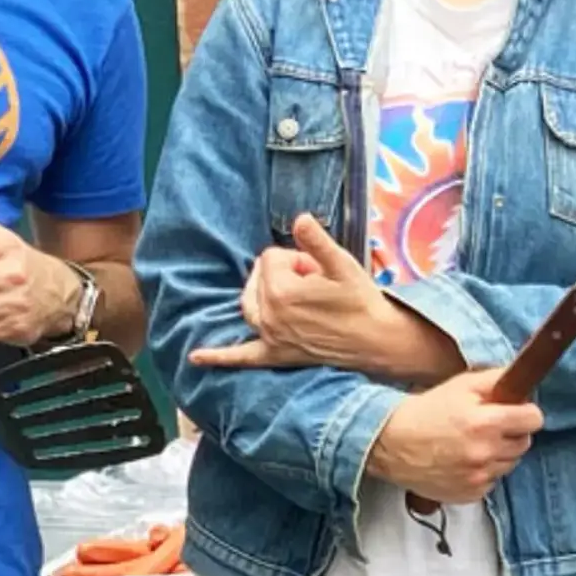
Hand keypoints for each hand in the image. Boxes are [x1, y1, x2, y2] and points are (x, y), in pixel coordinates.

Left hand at [192, 215, 454, 378]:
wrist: (378, 341)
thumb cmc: (362, 301)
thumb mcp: (342, 264)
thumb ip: (316, 241)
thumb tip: (299, 218)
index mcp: (281, 291)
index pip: (271, 259)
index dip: (297, 259)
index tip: (319, 269)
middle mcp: (269, 316)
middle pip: (259, 280)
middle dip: (283, 275)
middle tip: (315, 282)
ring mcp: (270, 338)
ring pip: (249, 306)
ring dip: (260, 296)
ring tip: (285, 292)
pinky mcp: (276, 355)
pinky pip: (243, 357)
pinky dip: (219, 357)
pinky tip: (197, 357)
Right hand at [365, 368, 542, 505]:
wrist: (391, 444)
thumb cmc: (426, 411)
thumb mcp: (461, 385)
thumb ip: (496, 380)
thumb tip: (522, 382)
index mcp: (486, 423)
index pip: (534, 420)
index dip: (525, 413)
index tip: (516, 412)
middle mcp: (485, 453)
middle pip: (524, 444)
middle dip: (512, 433)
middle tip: (490, 427)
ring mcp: (478, 478)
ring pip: (509, 464)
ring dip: (498, 454)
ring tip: (473, 444)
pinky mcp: (469, 494)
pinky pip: (492, 482)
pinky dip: (483, 473)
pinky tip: (463, 461)